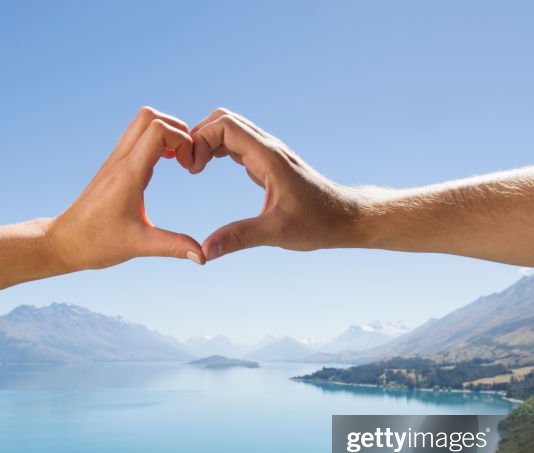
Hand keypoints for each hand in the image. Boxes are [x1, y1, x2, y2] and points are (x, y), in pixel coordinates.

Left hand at [46, 107, 205, 271]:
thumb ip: (173, 246)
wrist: (64, 242)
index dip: (182, 139)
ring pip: (141, 123)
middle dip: (177, 130)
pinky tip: (164, 164)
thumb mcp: (139, 246)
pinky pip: (136, 137)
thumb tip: (203, 257)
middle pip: (149, 116)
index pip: (158, 130)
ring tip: (179, 160)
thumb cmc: (97, 243)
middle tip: (187, 158)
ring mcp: (114, 160)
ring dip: (166, 133)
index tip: (189, 166)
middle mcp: (120, 161)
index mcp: (128, 174)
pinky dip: (155, 141)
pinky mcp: (113, 166)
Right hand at [189, 109, 362, 259]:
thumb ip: (239, 238)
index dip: (200, 140)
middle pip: (223, 120)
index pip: (225, 126)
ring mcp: (268, 153)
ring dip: (207, 141)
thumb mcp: (276, 233)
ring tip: (193, 168)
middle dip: (199, 136)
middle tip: (187, 166)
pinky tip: (207, 168)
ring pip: (230, 129)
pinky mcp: (268, 163)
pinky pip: (236, 143)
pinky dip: (217, 149)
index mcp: (268, 157)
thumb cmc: (318, 223)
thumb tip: (204, 251)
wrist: (346, 218)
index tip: (192, 170)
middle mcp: (268, 148)